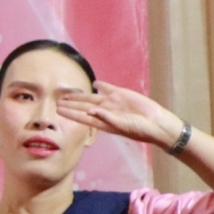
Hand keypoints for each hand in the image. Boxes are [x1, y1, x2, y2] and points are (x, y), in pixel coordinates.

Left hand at [57, 82, 183, 148]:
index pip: (82, 117)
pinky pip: (108, 88)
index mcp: (103, 122)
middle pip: (84, 106)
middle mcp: (105, 112)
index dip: (70, 113)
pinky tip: (93, 84)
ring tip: (68, 94)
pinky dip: (101, 86)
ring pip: (93, 98)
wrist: (156, 123)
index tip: (58, 110)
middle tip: (57, 101)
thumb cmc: (139, 129)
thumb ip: (106, 118)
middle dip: (71, 104)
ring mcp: (113, 103)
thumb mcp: (122, 126)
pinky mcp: (122, 94)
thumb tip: (90, 111)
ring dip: (80, 96)